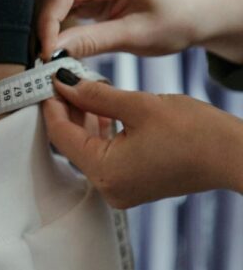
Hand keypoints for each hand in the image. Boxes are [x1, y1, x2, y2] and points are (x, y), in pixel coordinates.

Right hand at [35, 0, 206, 60]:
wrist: (200, 13)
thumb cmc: (178, 20)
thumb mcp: (134, 36)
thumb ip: (89, 41)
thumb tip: (50, 52)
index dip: (47, 20)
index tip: (44, 52)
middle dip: (41, 24)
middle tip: (37, 58)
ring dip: (46, 24)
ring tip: (45, 54)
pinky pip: (64, 1)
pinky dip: (56, 23)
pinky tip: (54, 44)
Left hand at [43, 70, 242, 207]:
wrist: (234, 156)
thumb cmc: (195, 133)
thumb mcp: (138, 106)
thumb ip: (95, 95)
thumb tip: (65, 83)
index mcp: (104, 172)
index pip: (60, 135)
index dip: (51, 105)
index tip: (46, 81)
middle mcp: (107, 188)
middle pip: (71, 143)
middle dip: (67, 110)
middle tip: (63, 79)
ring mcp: (120, 189)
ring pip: (88, 148)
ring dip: (84, 118)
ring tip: (81, 87)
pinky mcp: (132, 184)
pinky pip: (105, 155)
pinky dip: (101, 132)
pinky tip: (101, 107)